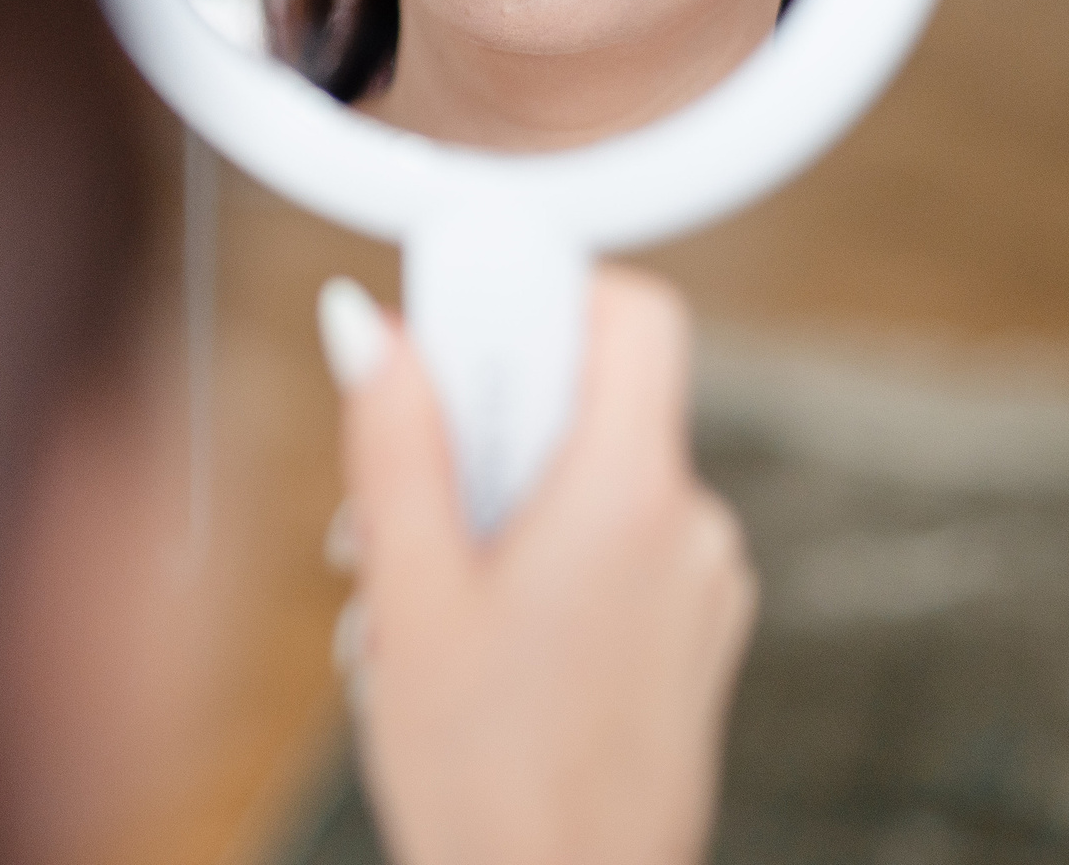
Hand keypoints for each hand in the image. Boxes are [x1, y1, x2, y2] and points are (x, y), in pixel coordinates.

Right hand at [319, 266, 755, 864]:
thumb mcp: (410, 593)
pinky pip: (611, 540)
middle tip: (388, 505)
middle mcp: (689, 523)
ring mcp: (701, 582)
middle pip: (586, 394)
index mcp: (629, 496)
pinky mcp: (693, 631)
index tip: (452, 322)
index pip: (630, 309)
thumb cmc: (488, 779)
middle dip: (477, 422)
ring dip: (493, 503)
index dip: (542, 288)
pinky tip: (471, 636)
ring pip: (585, 474)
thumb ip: (395, 438)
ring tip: (413, 603)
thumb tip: (367, 319)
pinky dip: (538, 554)